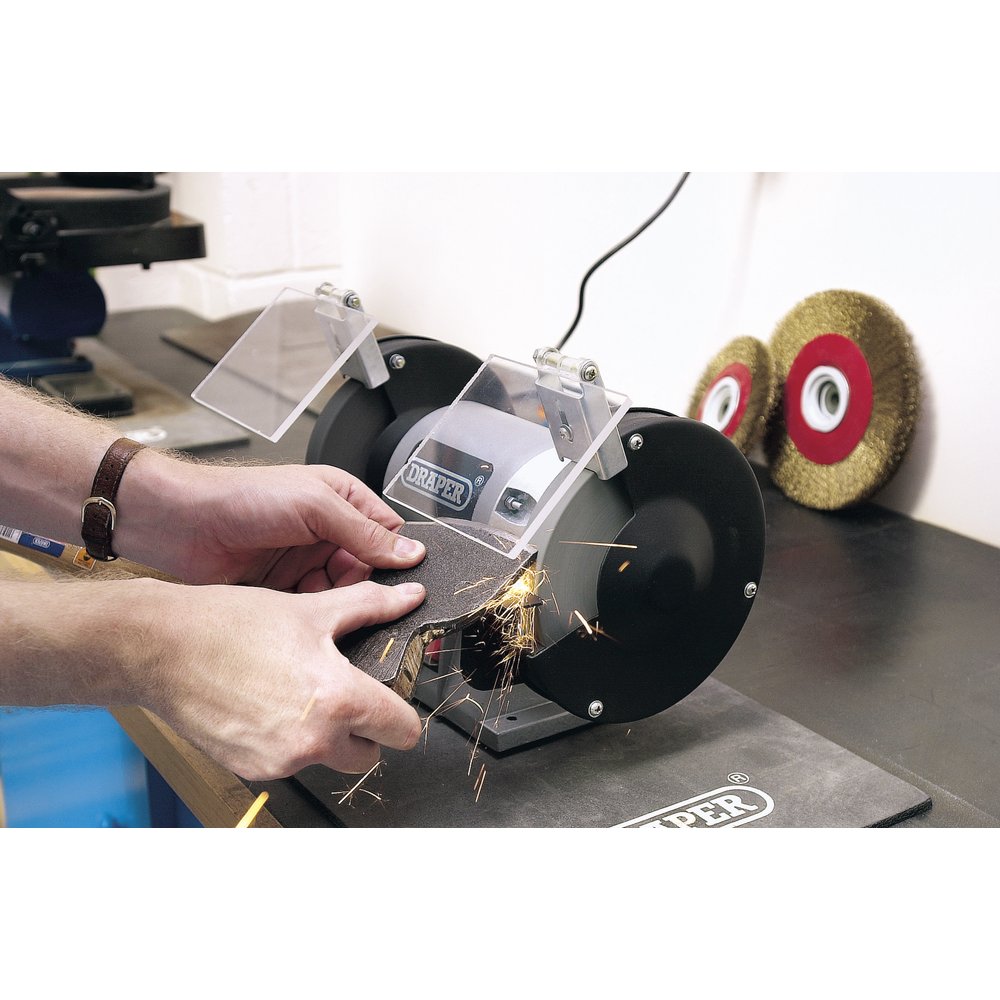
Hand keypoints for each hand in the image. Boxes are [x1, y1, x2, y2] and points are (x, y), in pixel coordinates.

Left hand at [121, 458, 425, 589]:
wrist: (181, 524)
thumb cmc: (241, 496)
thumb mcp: (315, 506)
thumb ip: (364, 532)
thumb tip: (411, 553)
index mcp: (342, 500)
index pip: (386, 534)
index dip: (394, 557)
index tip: (400, 581)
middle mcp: (326, 531)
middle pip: (367, 569)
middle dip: (364, 585)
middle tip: (360, 598)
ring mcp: (304, 560)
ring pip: (341, 592)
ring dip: (337, 602)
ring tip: (329, 607)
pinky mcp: (284, 588)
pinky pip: (313, 606)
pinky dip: (313, 613)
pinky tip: (308, 617)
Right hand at [143, 577, 427, 779]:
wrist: (159, 647)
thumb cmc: (229, 625)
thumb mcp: (310, 609)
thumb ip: (370, 606)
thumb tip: (408, 598)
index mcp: (337, 700)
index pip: (402, 731)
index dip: (403, 713)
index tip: (394, 700)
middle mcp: (312, 741)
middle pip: (369, 754)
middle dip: (365, 728)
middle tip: (346, 691)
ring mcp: (280, 761)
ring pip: (328, 758)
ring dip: (326, 734)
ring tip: (300, 689)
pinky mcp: (251, 768)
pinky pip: (290, 761)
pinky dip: (289, 739)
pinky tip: (270, 703)